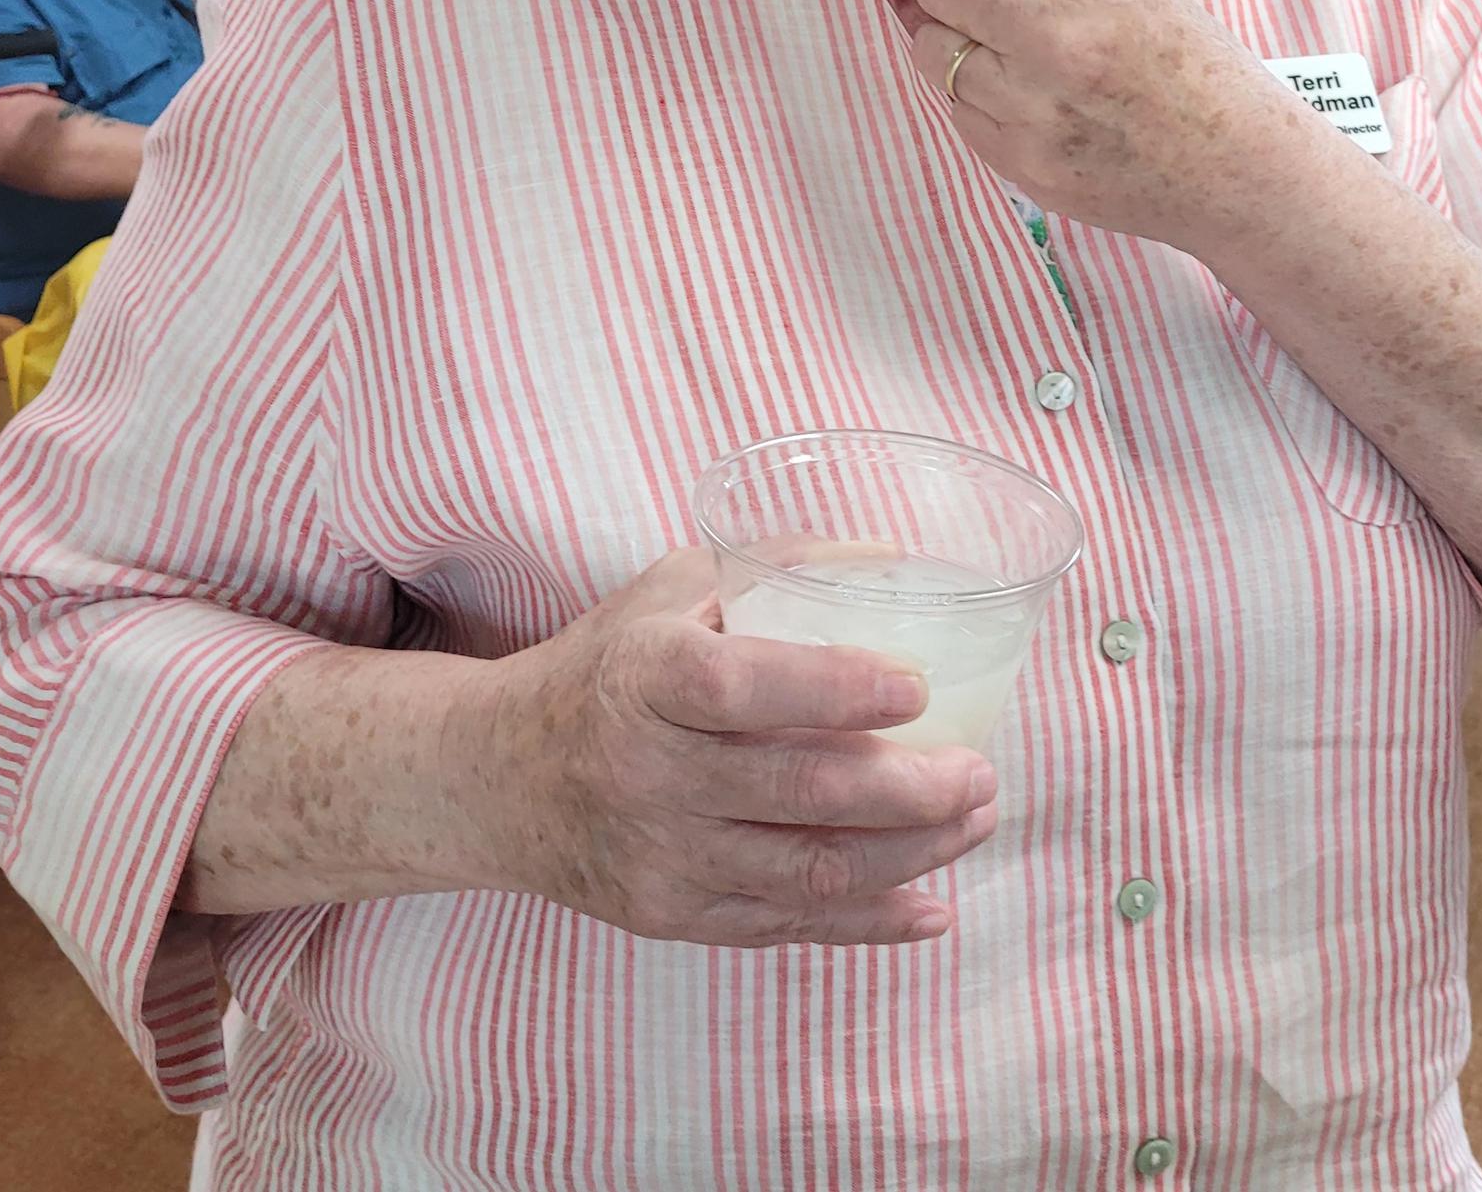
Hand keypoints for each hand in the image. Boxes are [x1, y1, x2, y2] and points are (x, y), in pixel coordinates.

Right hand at [466, 549, 997, 947]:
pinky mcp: (673, 917)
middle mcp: (648, 773)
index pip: (743, 688)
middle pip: (797, 793)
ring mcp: (661, 857)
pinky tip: (932, 903)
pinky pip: (787, 928)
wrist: (500, 778)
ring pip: (808, 872)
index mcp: (645, 678)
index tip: (917, 685)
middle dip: (910, 790)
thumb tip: (891, 555)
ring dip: (912, 854)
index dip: (835, 690)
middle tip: (981, 769)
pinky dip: (870, 922)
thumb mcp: (671, 590)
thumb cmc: (608, 666)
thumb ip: (775, 566)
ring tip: (975, 817)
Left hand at [903, 0, 1300, 252]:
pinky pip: (958, 110)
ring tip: (987, 37)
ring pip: (933, 52)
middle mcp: (1054, 45)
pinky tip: (1015, 90)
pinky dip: (973, 93)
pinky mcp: (1021, 166)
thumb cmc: (1196, 65)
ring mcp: (1032, 112)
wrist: (1237, 170)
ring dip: (948, 36)